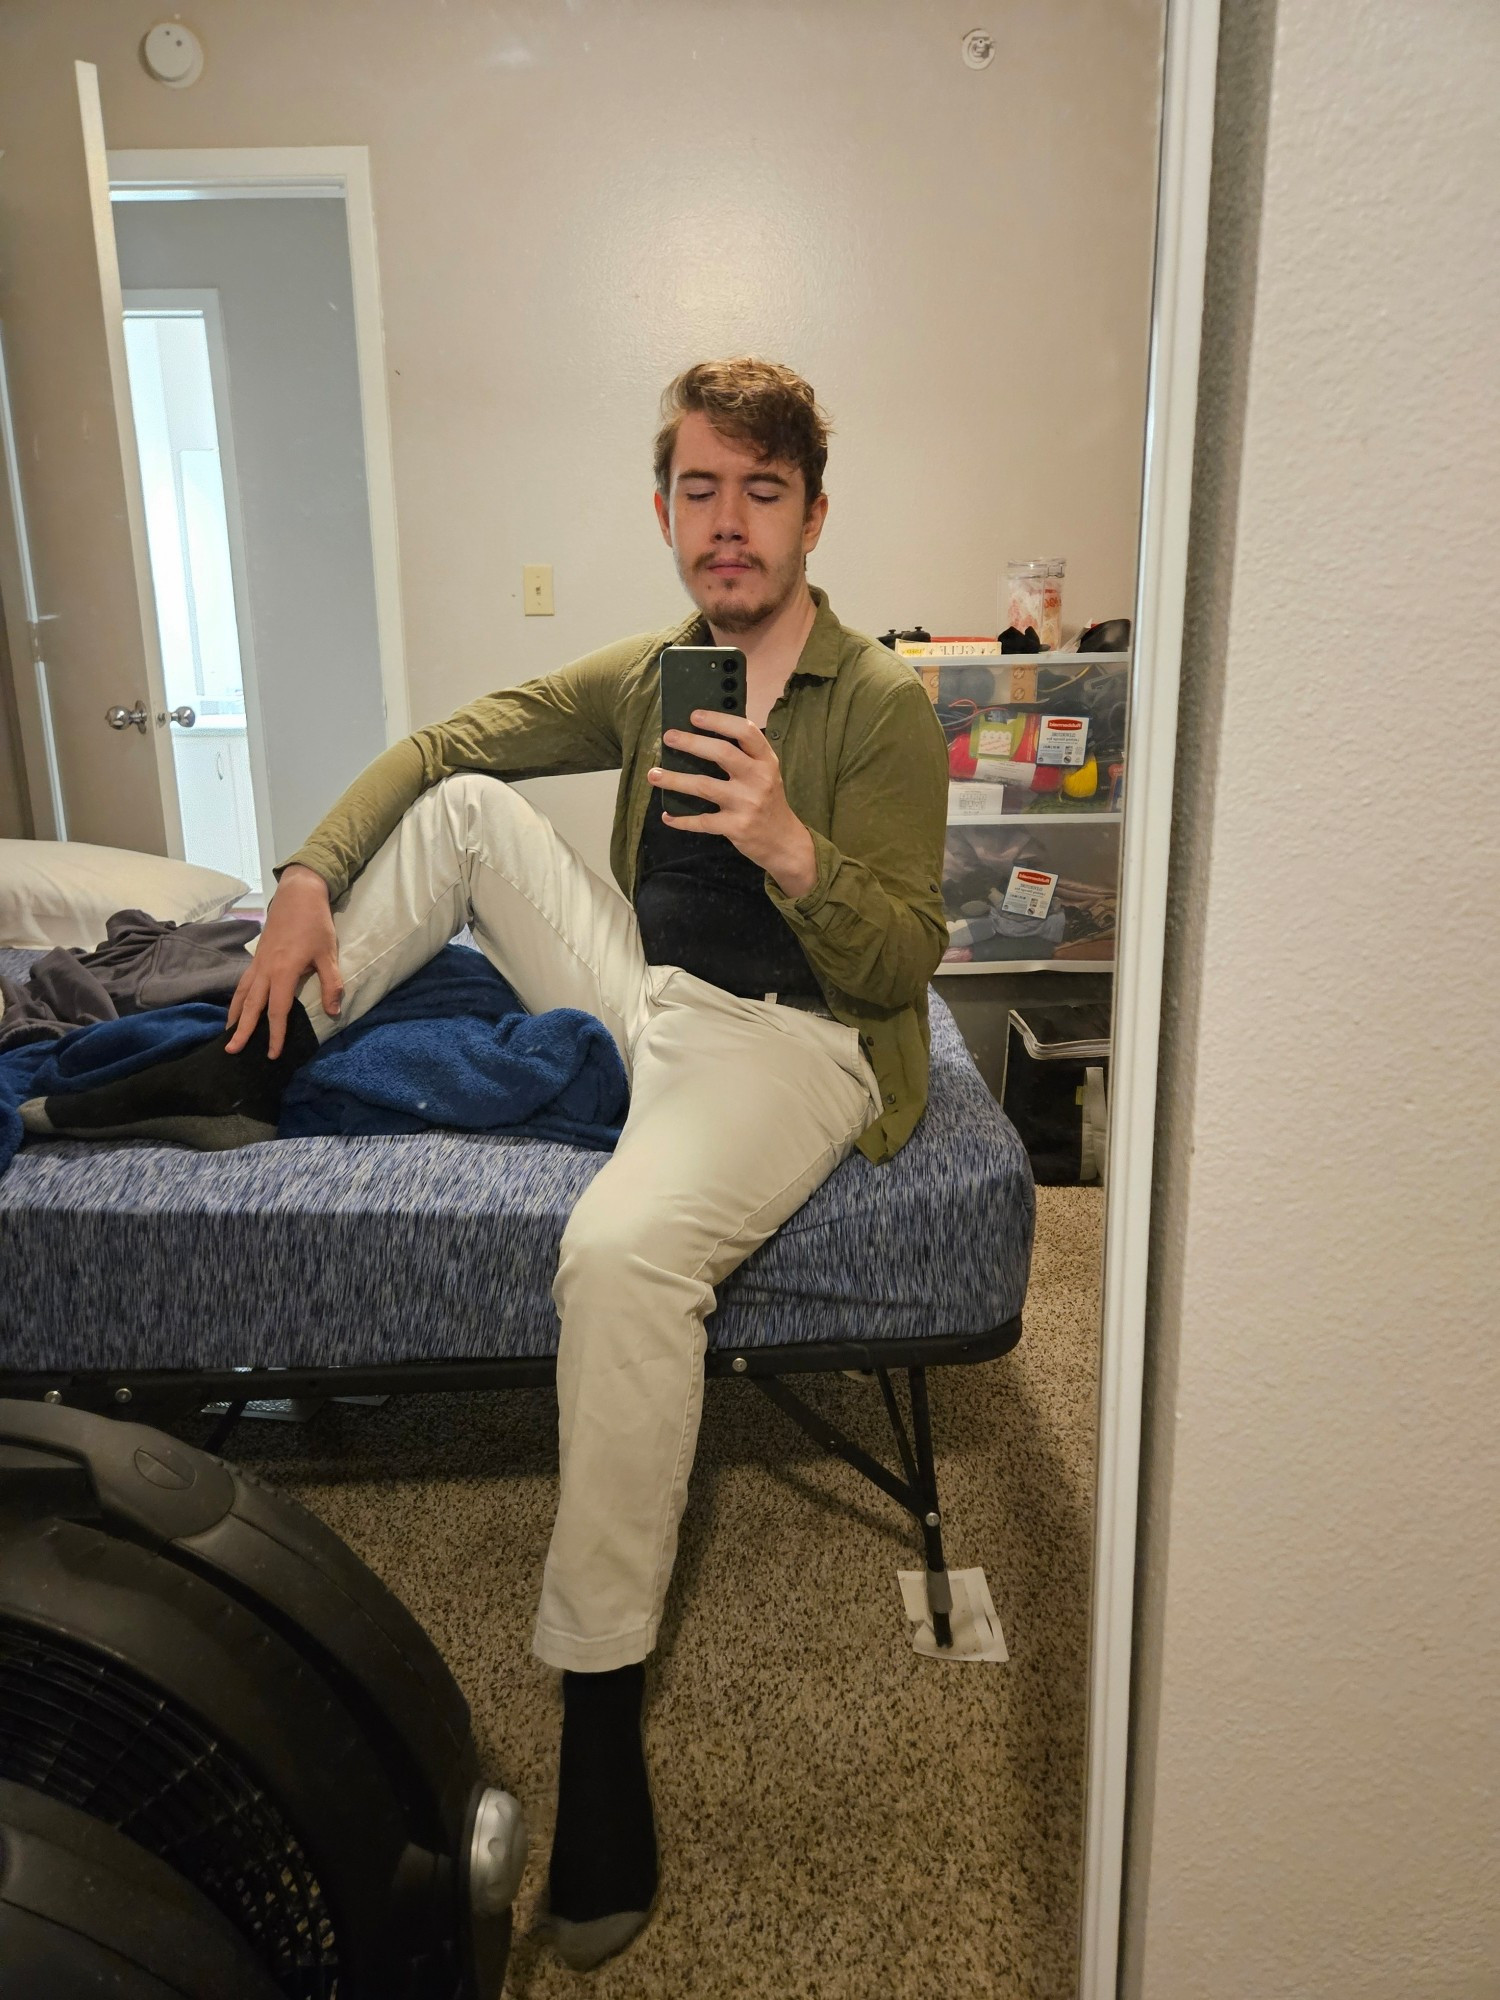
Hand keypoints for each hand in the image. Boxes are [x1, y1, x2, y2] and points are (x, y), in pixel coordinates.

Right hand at [225, 864, 341, 1058]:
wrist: (298, 894)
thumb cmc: (315, 924)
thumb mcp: (328, 953)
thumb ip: (331, 984)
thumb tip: (333, 1012)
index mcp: (283, 971)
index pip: (277, 1010)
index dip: (275, 1034)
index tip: (272, 1054)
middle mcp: (265, 970)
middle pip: (252, 1006)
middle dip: (242, 1030)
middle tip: (231, 1051)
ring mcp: (258, 963)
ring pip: (242, 994)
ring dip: (234, 1016)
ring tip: (227, 1034)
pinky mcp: (256, 957)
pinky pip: (243, 983)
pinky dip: (237, 999)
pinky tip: (236, 1007)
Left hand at [649, 711, 817, 897]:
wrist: (784, 841)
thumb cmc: (769, 801)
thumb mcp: (766, 773)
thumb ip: (745, 756)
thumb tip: (704, 735)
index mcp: (766, 761)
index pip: (746, 731)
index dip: (719, 721)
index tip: (694, 716)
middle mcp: (758, 779)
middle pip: (722, 754)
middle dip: (691, 743)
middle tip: (669, 737)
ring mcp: (747, 804)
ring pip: (704, 786)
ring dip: (675, 779)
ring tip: (653, 774)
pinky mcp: (736, 827)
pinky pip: (702, 821)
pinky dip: (682, 820)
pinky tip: (668, 816)